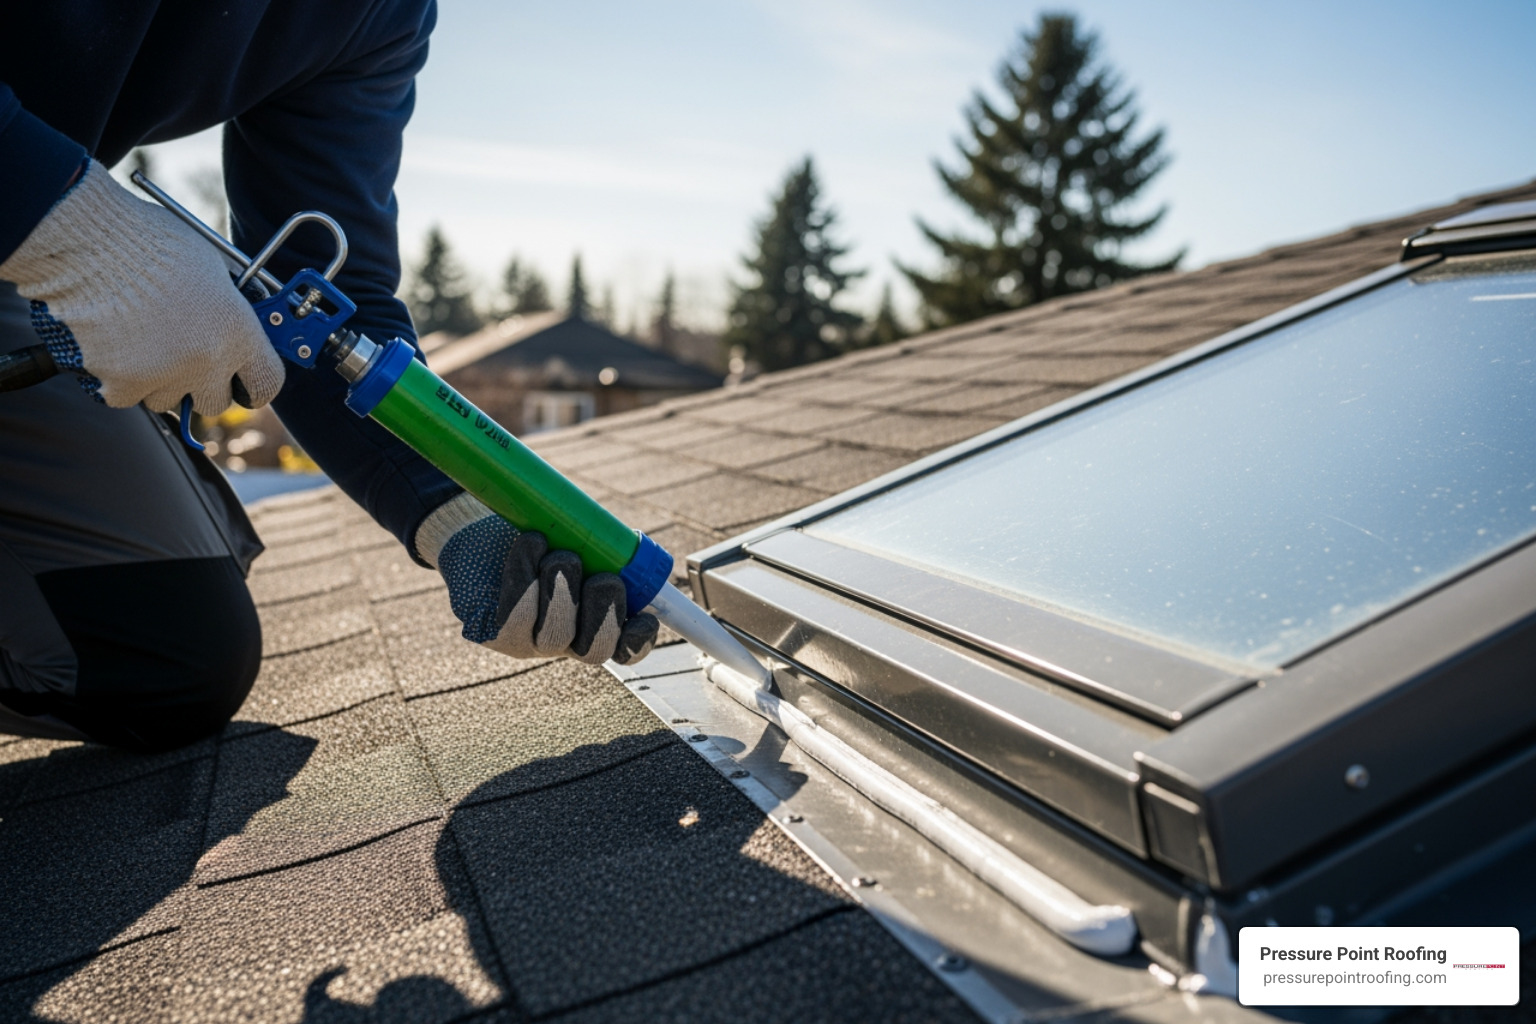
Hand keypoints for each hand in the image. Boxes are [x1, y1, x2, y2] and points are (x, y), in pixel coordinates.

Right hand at [0, 159, 283, 413]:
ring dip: (157, 379)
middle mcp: (206, 362)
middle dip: (199, 384)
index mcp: (238, 332)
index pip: (265, 385)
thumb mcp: (209, 268)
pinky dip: (118, 378)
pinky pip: (125, 396)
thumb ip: (227, 309)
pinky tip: (111, 342)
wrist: (86, 242)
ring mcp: (163, 377)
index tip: (242, 383)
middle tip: (181, 355)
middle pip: (213, 402)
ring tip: (138, 336)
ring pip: (166, 400)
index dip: (253, 385)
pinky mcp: (120, 386)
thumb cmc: (147, 242)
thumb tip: (234, 327)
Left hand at [437, 513, 658, 665]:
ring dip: (563, 589)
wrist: (476, 525)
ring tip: (557, 552)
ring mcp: (526, 641)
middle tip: (602, 576)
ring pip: (556, 636)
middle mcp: (562, 639)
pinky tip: (529, 544)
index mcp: (592, 620)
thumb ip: (604, 552)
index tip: (645, 615)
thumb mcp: (578, 538)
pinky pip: (517, 616)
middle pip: (596, 650)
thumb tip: (630, 556)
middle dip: (605, 612)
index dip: (639, 640)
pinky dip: (526, 575)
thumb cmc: (536, 531)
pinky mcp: (492, 630)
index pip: (625, 648)